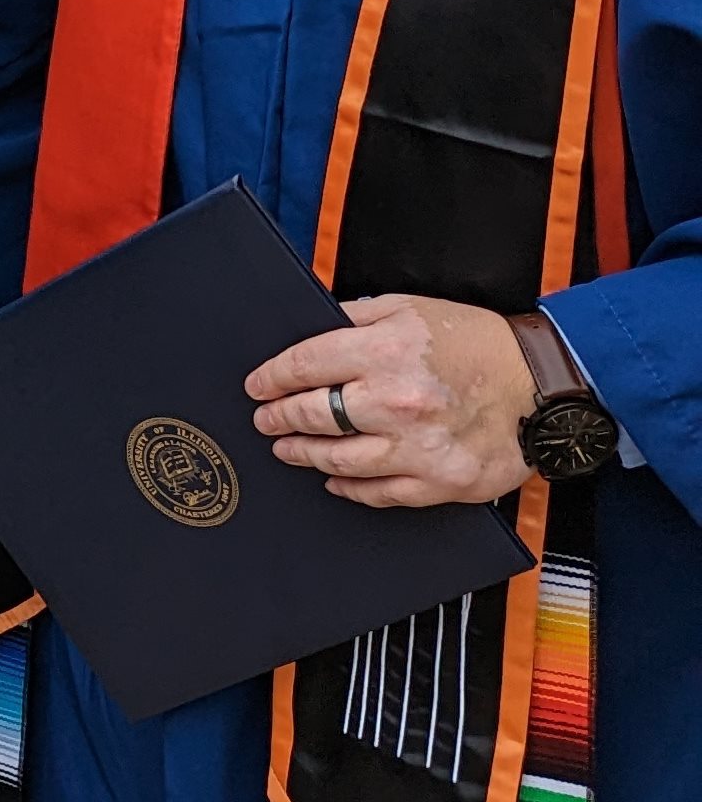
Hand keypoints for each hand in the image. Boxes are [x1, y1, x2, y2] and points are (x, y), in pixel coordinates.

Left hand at [245, 296, 537, 507]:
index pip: (304, 366)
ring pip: (338, 459)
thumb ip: (354, 316)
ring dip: (304, 454)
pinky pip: (379, 493)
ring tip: (288, 448)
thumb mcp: (409, 308)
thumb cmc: (478, 343)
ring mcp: (419, 446)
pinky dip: (349, 487)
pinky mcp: (441, 481)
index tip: (257, 386)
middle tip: (265, 419)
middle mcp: (398, 401)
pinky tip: (333, 479)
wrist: (544, 383)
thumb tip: (309, 328)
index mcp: (386, 351)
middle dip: (278, 417)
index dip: (271, 377)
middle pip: (313, 415)